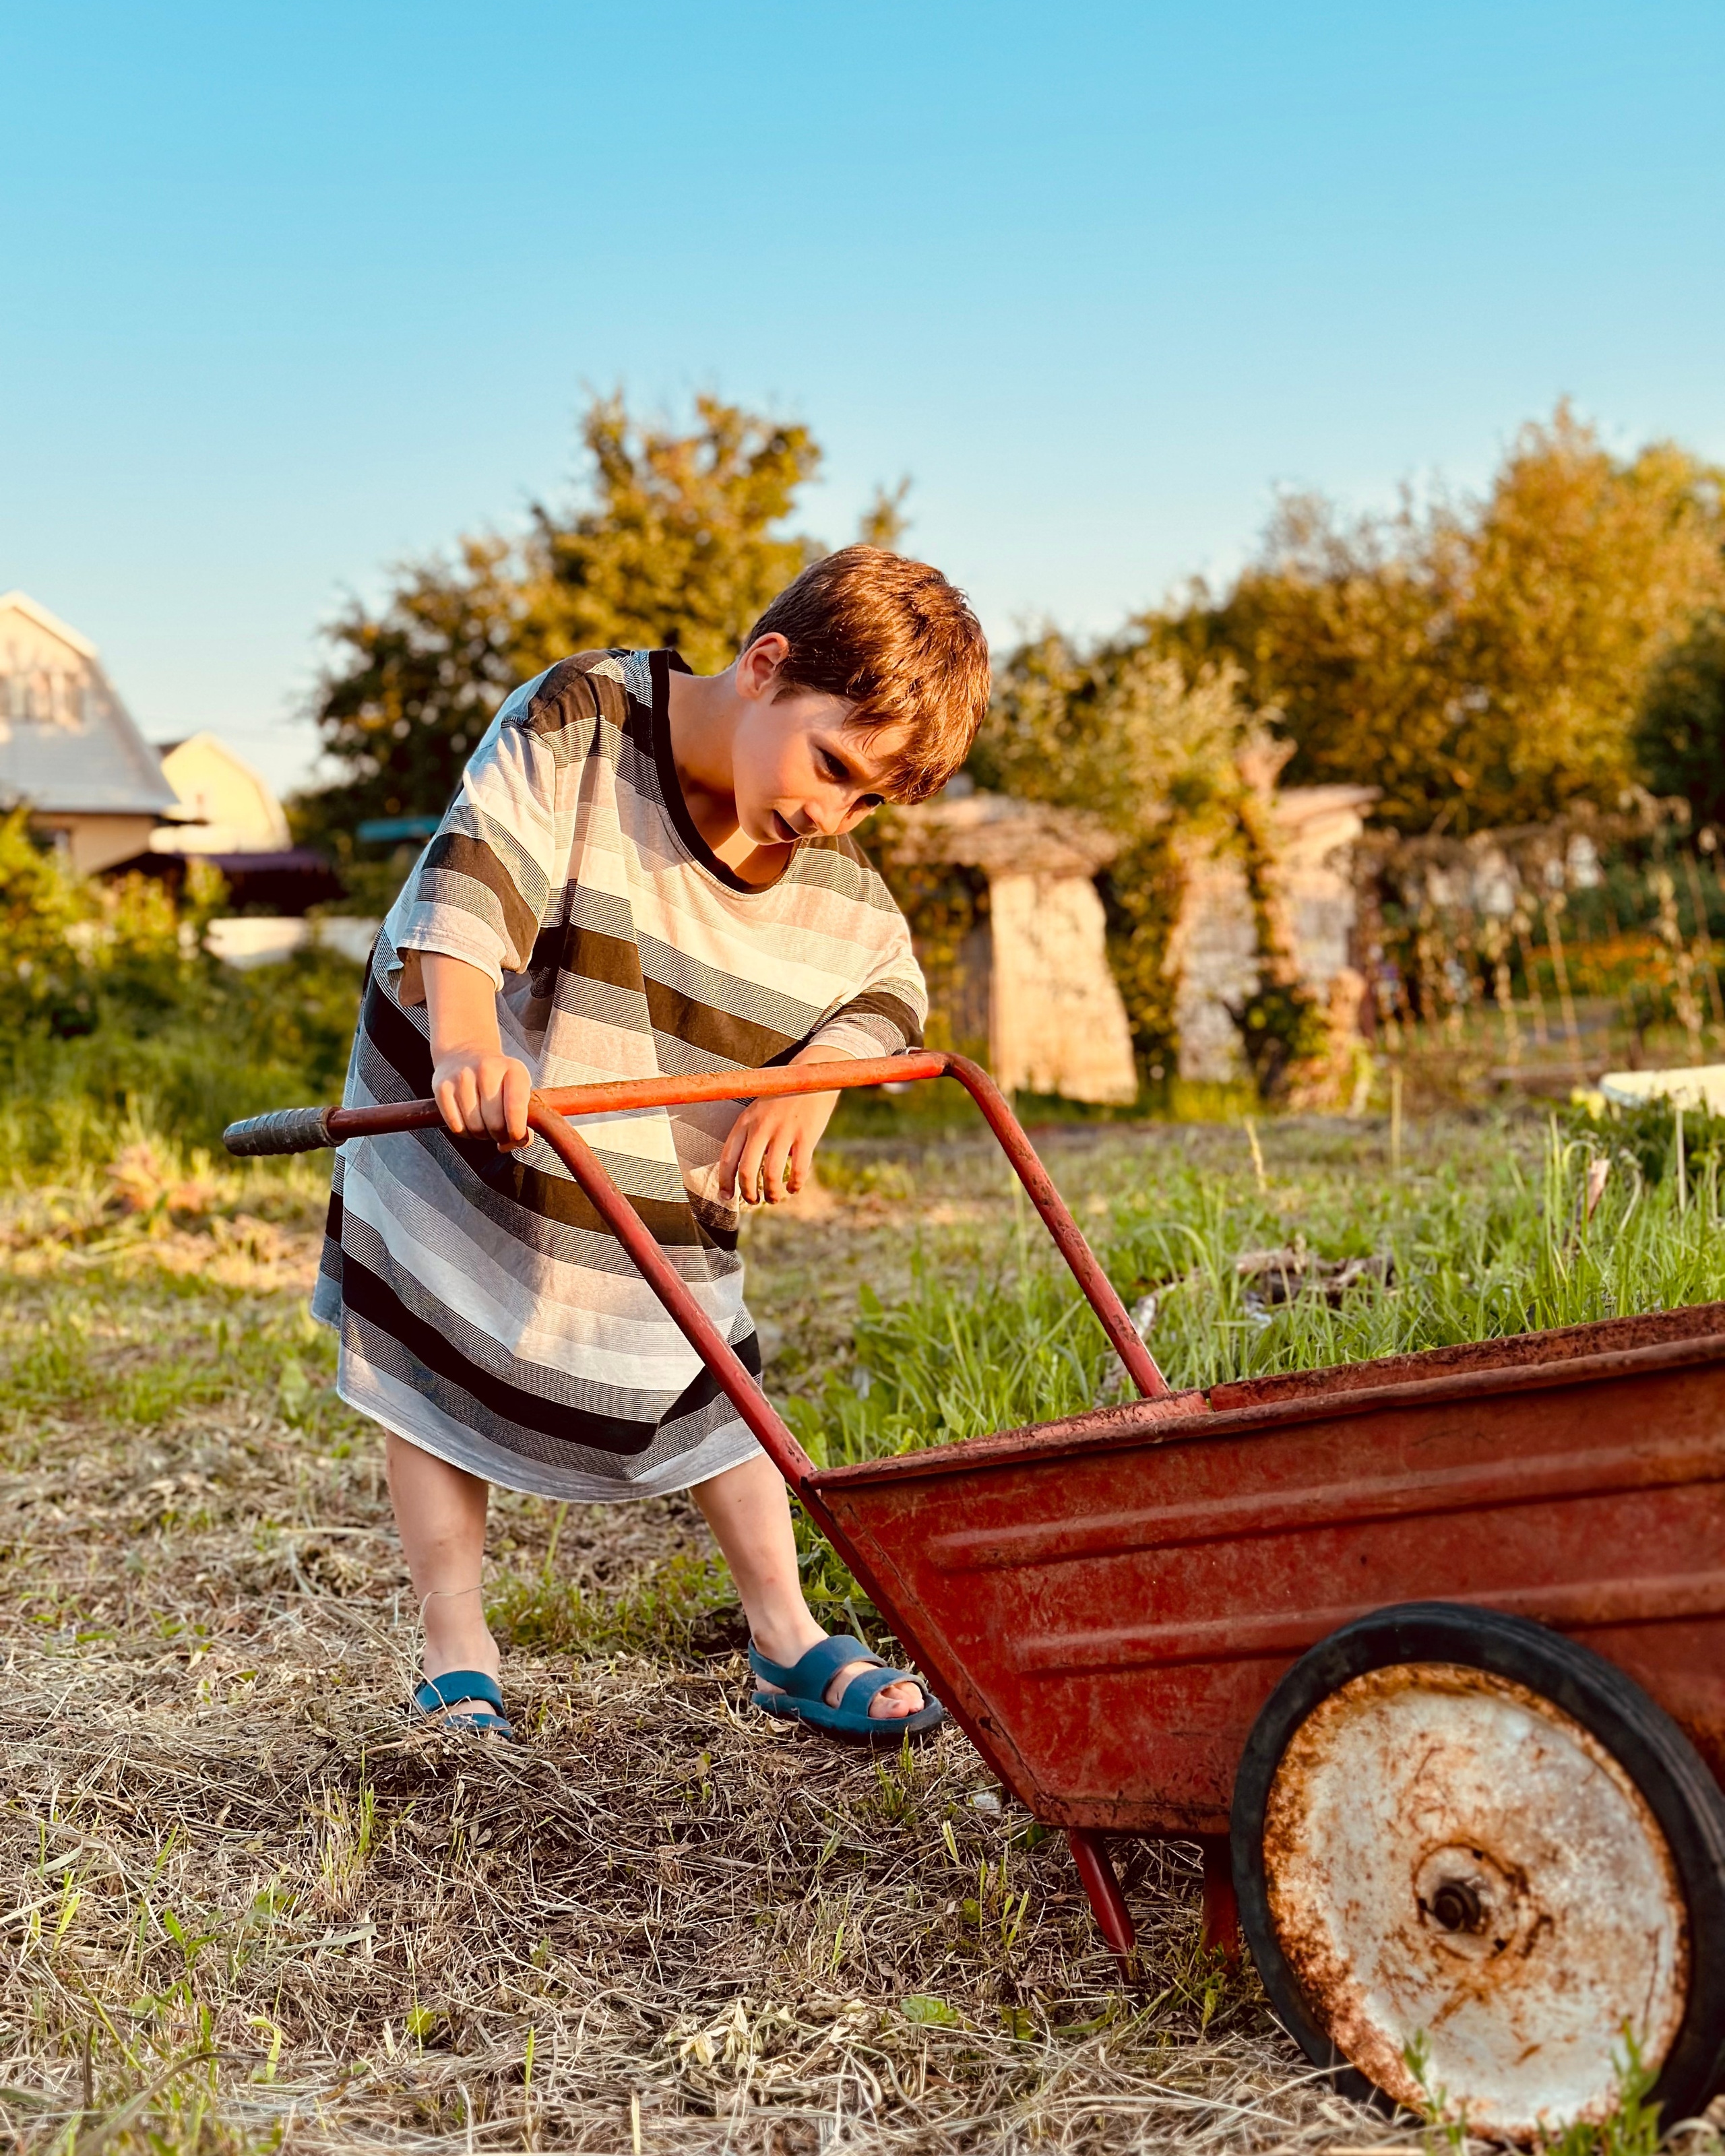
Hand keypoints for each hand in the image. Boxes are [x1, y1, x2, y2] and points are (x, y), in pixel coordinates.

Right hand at [431, 1045, 531, 1147]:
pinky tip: (469, 1123)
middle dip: (499, 1136)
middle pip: (495, 1123)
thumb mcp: (518, 1087)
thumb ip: (525, 1116)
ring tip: (485, 1125)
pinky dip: (465, 1133)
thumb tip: (519, 1142)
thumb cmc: (497, 1078)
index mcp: (513, 1070)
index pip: (515, 1109)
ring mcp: (462, 1077)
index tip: (517, 1138)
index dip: (517, 1132)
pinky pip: (455, 1126)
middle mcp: (487, 1070)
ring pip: (475, 1128)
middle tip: (499, 1132)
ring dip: (482, 1135)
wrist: (464, 1052)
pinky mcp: (442, 1088)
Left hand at [717, 1049, 846, 1205]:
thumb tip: (745, 1168)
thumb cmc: (783, 1096)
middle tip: (754, 1201)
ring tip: (774, 1198)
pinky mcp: (806, 1136)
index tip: (725, 1196)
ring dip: (772, 1194)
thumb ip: (750, 1133)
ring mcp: (784, 1131)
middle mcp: (761, 1127)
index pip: (727, 1157)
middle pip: (747, 1171)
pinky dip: (795, 1185)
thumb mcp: (758, 1109)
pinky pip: (799, 1170)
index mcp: (745, 1121)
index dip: (725, 1181)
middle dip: (748, 1193)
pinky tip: (794, 1188)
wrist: (812, 1075)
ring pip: (772, 1175)